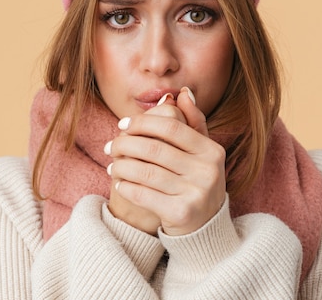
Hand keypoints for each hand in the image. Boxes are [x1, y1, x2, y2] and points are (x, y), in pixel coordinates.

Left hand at [106, 87, 226, 235]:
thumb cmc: (195, 182)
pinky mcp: (182, 213)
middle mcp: (208, 171)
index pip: (170, 126)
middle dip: (125, 144)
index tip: (122, 125)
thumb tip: (182, 93)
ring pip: (145, 171)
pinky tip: (119, 184)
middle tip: (110, 146)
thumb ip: (192, 122)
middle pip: (154, 148)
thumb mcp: (200, 153)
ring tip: (111, 165)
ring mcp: (197, 193)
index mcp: (212, 150)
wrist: (204, 228)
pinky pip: (143, 194)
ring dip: (121, 166)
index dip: (142, 122)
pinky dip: (126, 187)